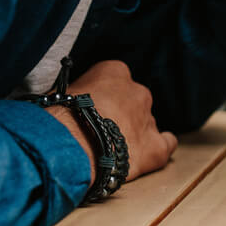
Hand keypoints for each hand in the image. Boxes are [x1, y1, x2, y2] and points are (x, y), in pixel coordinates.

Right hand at [49, 60, 177, 183]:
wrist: (69, 147)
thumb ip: (77, 93)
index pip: (113, 78)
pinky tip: (148, 153)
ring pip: (145, 123)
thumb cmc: (58, 118)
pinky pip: (166, 144)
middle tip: (99, 130)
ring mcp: (148, 119)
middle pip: (132, 100)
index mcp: (115, 72)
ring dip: (133, 133)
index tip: (91, 106)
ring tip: (111, 149)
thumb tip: (71, 102)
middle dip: (119, 114)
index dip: (101, 95)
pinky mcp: (155, 148)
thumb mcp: (61, 93)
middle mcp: (138, 91)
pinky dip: (159, 148)